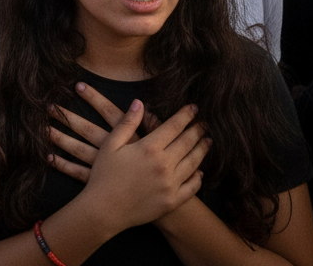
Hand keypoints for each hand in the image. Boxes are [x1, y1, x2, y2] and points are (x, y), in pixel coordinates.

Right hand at [50, 85, 209, 233]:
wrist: (104, 210)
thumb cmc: (104, 174)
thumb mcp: (111, 144)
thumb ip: (127, 123)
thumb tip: (139, 102)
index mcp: (149, 149)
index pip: (173, 127)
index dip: (185, 115)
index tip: (193, 108)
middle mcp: (164, 166)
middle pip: (187, 143)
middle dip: (197, 131)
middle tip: (205, 123)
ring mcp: (170, 185)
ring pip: (193, 164)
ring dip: (201, 150)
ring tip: (207, 142)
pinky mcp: (172, 201)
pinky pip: (191, 187)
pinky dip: (198, 178)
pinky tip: (200, 172)